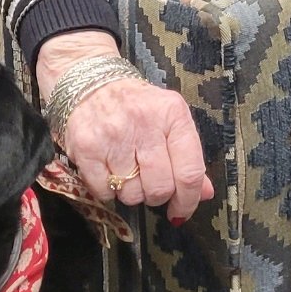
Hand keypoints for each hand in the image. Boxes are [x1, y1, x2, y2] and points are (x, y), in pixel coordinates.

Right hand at [34, 30, 213, 224]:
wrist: (90, 80)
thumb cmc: (136, 105)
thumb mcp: (169, 120)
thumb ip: (188, 157)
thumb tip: (204, 194)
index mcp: (172, 114)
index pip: (190, 172)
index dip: (188, 201)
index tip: (181, 211)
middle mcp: (144, 123)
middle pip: (160, 188)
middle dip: (156, 195)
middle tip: (149, 184)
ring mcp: (113, 136)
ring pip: (132, 194)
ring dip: (131, 192)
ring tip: (127, 171)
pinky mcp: (86, 148)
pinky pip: (104, 192)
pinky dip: (108, 190)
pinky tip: (108, 171)